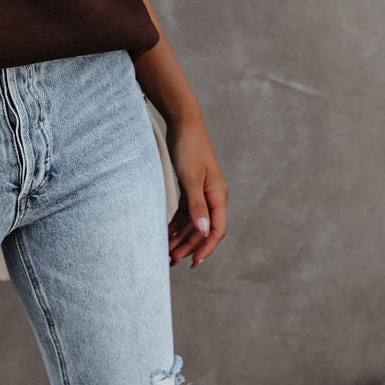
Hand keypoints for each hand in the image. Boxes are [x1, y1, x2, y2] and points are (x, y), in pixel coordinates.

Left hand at [166, 116, 227, 268]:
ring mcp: (202, 192)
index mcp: (218, 196)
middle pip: (202, 229)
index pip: (216, 230)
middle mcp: (212, 196)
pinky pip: (186, 211)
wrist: (183, 123)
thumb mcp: (191, 179)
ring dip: (181, 237)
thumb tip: (204, 232)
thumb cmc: (189, 148)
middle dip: (188, 246)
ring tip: (167, 251)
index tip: (193, 261)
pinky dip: (177, 223)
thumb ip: (197, 207)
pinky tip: (167, 233)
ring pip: (193, 222)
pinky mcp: (191, 186)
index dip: (206, 248)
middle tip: (171, 261)